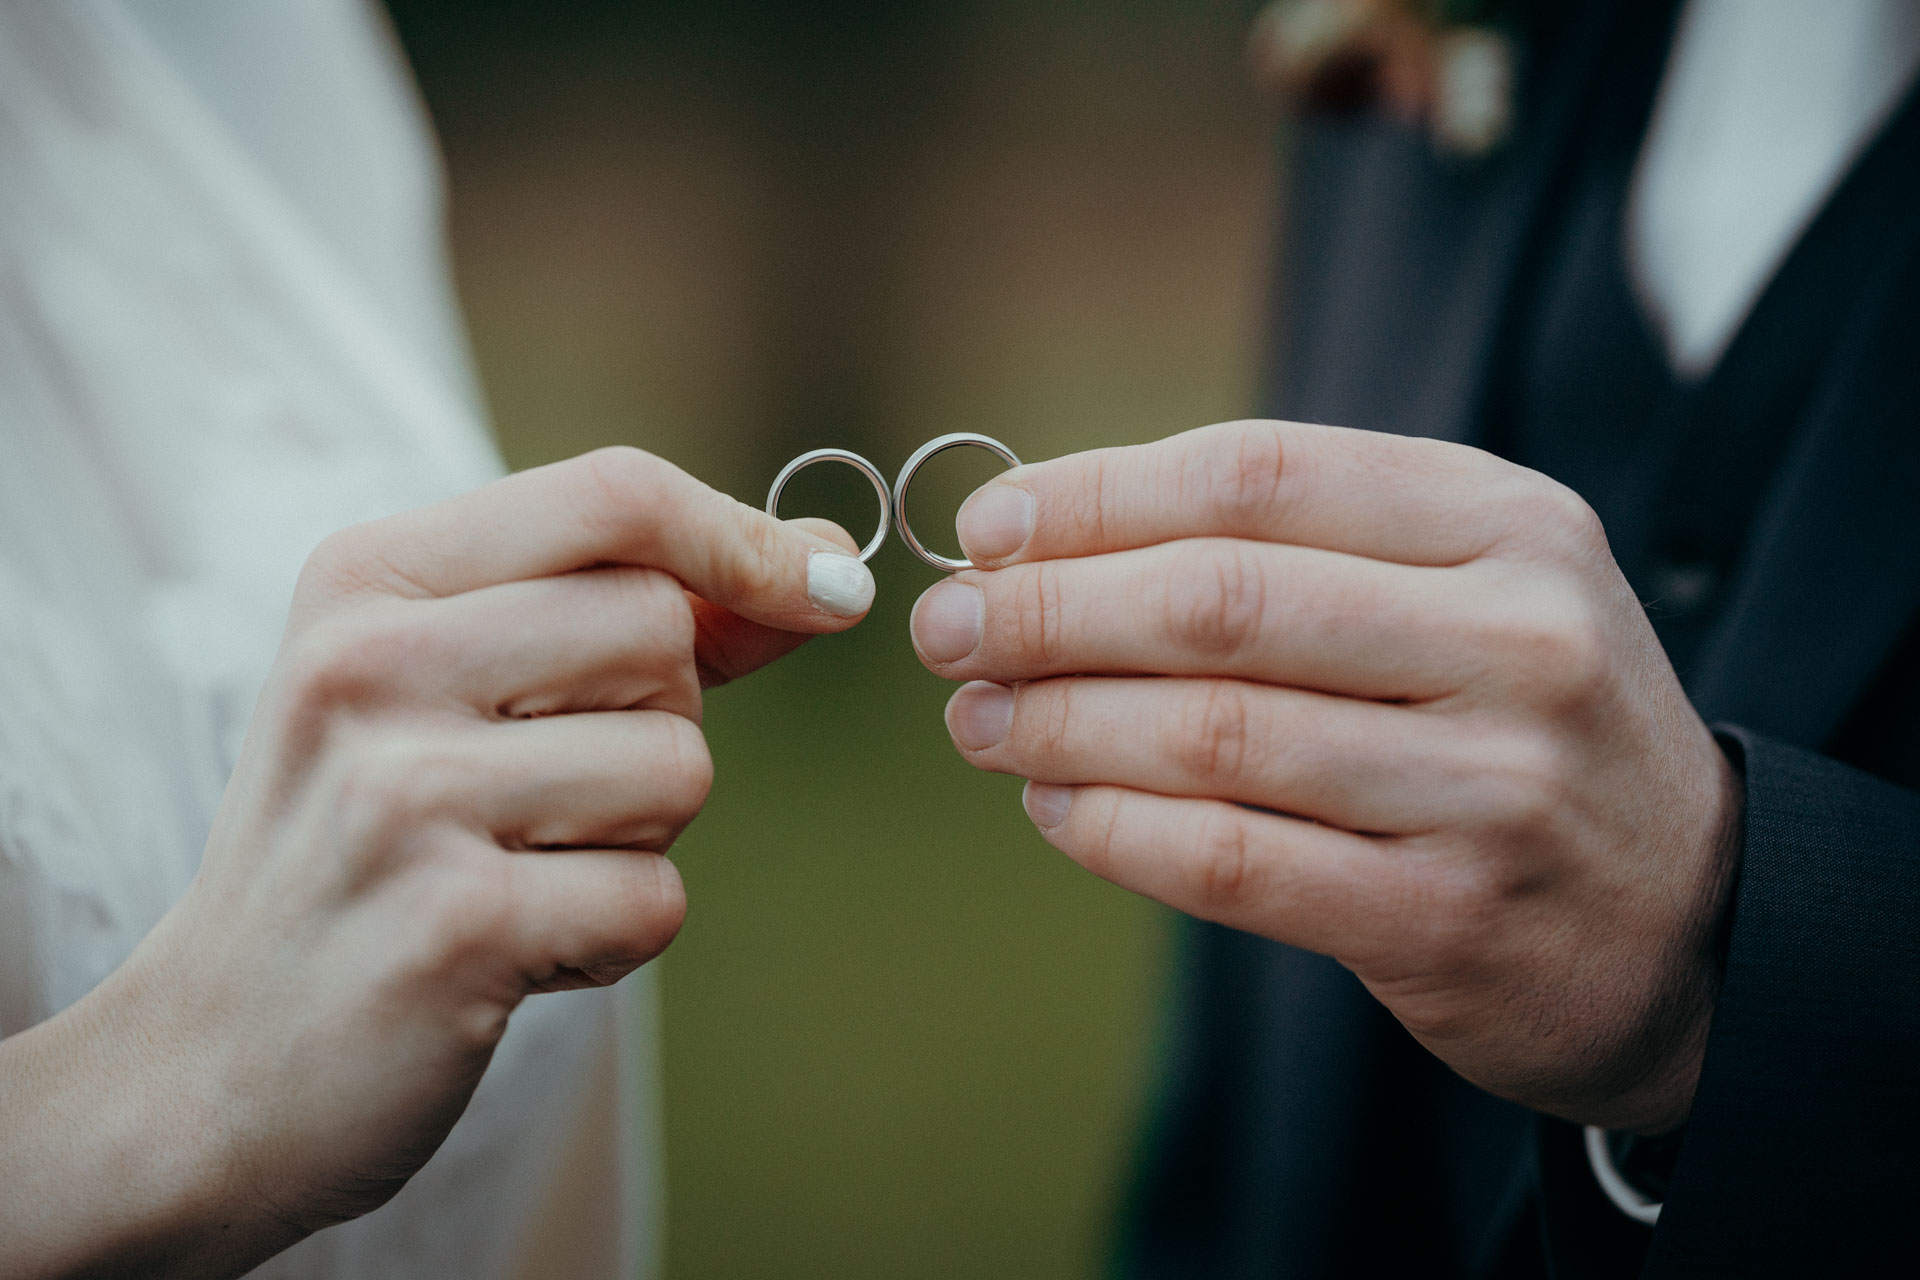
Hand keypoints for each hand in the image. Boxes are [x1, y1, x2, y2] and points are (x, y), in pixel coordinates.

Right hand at [0, 447, 872, 1278]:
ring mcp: (405, 795)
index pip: (615, 495)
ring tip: (520, 868)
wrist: (217, 1061)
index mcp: (367, 578)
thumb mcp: (456, 687)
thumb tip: (830, 560)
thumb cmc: (371, 848)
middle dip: (660, 716)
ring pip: (678, 767)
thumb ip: (638, 613)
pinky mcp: (455, 925)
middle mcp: (370, 665)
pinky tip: (519, 948)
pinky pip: (655, 898)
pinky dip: (617, 934)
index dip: (744, 537)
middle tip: (553, 790)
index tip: (825, 585)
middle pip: (662, 630)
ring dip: (639, 838)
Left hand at [913, 420, 1739, 1133]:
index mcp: (1507, 524)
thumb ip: (1295, 549)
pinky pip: (1232, 862)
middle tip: (948, 628)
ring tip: (978, 719)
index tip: (988, 526)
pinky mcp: (1445, 917)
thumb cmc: (1521, 722)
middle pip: (1219, 602)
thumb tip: (1049, 541)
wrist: (1691, 918)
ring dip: (1060, 723)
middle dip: (1049, 611)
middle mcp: (1512, 640)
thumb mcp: (1467, 588)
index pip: (1258, 477)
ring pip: (1212, 734)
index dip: (1097, 498)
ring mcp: (1488, 785)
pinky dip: (1115, 830)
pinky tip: (1056, 807)